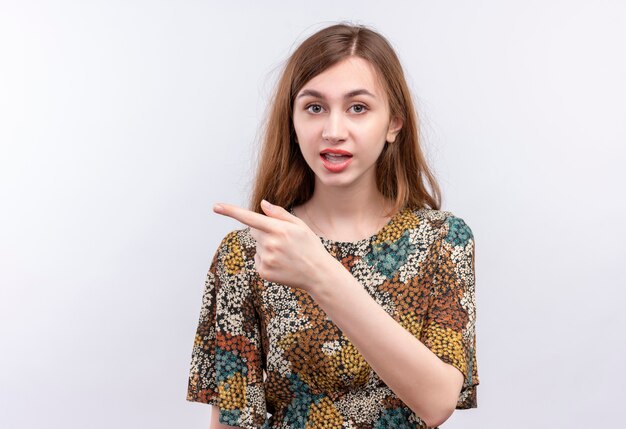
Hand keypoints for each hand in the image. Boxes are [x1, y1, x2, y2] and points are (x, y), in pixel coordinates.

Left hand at [213, 199, 333, 292]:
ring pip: (257, 247)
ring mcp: (266, 259)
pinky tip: (281, 264)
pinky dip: (266, 260)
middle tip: (283, 241)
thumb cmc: (309, 246)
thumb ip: (279, 214)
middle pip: (254, 232)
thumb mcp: (299, 226)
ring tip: (285, 254)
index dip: (231, 211)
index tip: (216, 206)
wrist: (317, 274)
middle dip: (264, 232)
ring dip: (266, 247)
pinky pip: (258, 260)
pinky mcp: (264, 272)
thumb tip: (262, 204)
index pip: (250, 218)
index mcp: (279, 229)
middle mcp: (270, 244)